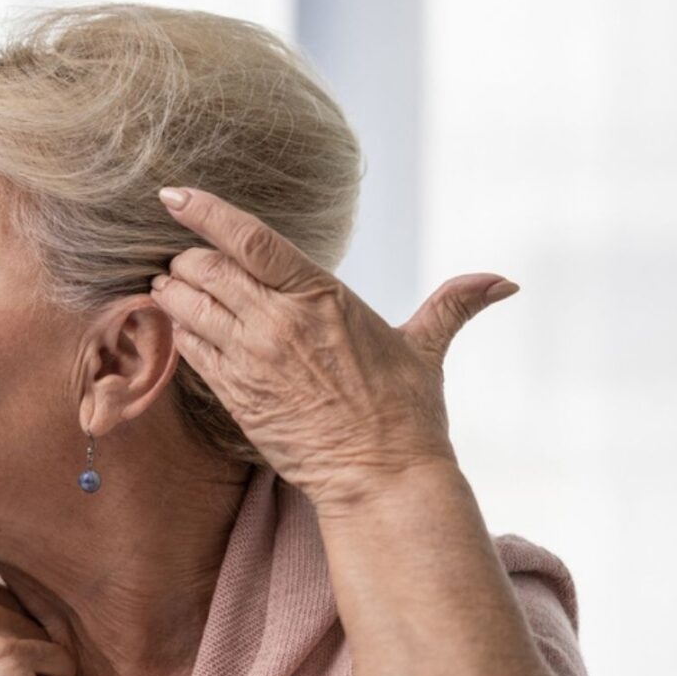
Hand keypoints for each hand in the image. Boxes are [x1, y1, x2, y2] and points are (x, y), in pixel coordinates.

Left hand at [148, 186, 518, 509]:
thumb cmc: (406, 414)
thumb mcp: (426, 348)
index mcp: (321, 296)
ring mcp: (251, 360)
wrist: (381, 480)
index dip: (205, 212)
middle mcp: (279, 322)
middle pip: (205, 269)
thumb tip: (506, 282)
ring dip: (171, 292)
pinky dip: (177, 331)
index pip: (250, 239)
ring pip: (186, 307)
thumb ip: (454, 305)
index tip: (174, 196)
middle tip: (184, 259)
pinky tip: (178, 325)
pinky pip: (188, 350)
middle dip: (185, 258)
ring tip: (170, 287)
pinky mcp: (235, 396)